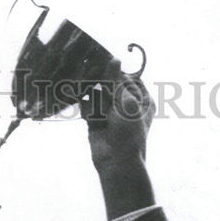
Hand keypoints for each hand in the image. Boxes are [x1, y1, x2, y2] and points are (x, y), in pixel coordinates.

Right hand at [79, 57, 156, 219]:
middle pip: (112, 83)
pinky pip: (87, 103)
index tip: (104, 60)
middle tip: (90, 66)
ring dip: (92, 89)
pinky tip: (77, 95)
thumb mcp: (126, 103)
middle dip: (102, 79)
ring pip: (98, 91)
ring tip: (84, 84)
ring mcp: (110, 111)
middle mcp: (126, 103)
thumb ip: (116, 81)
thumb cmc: (129, 132)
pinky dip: (83, 100)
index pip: (128, 77)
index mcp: (142, 99)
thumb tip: (114, 59)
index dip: (117, 71)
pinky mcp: (95, 118)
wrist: (117, 162)